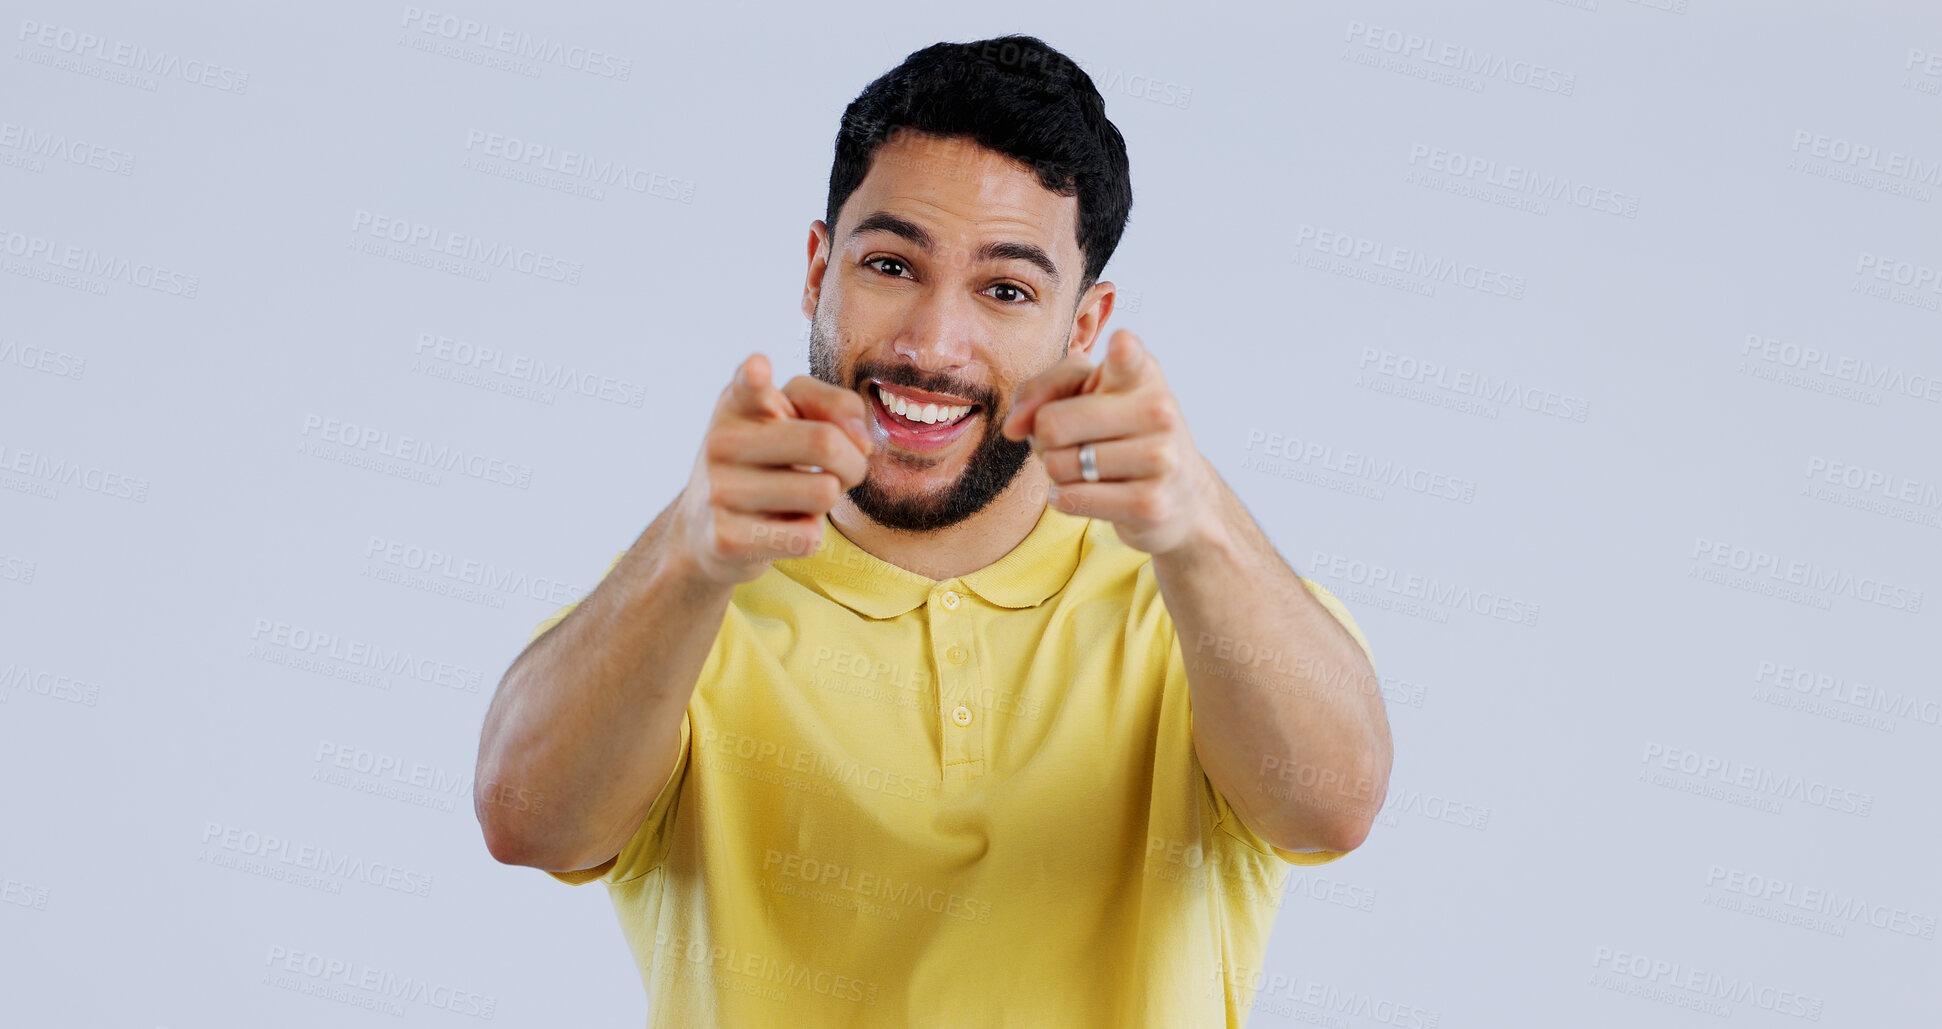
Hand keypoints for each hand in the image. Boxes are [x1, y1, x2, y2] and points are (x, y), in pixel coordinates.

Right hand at [677, 353, 872, 584]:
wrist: (706, 530)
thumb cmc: (767, 463)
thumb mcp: (794, 420)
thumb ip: (836, 407)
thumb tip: (862, 444)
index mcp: (739, 402)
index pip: (748, 384)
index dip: (756, 376)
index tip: (758, 369)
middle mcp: (721, 441)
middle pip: (824, 442)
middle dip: (852, 463)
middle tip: (839, 472)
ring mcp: (718, 490)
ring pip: (824, 492)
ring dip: (829, 501)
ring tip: (798, 498)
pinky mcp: (724, 538)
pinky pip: (807, 537)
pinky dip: (808, 535)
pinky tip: (778, 528)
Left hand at [1002, 329, 1213, 555]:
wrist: (1180, 494)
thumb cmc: (1120, 432)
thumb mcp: (1083, 394)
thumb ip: (1040, 391)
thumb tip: (1013, 427)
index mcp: (1142, 374)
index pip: (1128, 356)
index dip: (1121, 350)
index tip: (1121, 345)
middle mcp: (1158, 411)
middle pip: (1052, 424)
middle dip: (1043, 439)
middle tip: (1069, 441)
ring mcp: (1160, 459)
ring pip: (1058, 465)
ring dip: (1057, 472)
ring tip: (1087, 467)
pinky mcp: (1150, 504)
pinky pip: (1071, 499)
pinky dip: (1065, 498)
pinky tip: (1090, 492)